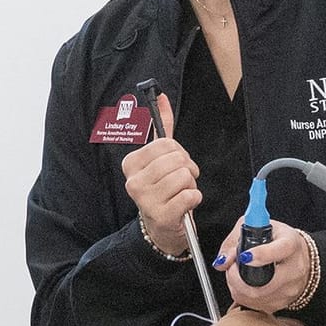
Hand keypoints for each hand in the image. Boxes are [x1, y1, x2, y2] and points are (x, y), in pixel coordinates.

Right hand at [121, 94, 200, 253]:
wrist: (163, 227)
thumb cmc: (164, 190)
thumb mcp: (160, 159)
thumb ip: (162, 127)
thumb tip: (162, 97)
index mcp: (131, 164)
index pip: (166, 144)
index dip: (179, 154)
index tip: (174, 165)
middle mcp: (133, 181)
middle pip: (177, 159)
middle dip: (187, 170)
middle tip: (180, 182)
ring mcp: (145, 200)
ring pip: (185, 176)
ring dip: (190, 185)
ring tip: (180, 193)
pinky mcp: (162, 215)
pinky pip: (191, 195)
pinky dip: (194, 199)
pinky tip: (184, 205)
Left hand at [213, 217, 313, 311]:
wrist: (299, 259)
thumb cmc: (276, 241)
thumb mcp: (256, 230)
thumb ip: (234, 241)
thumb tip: (222, 262)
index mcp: (291, 244)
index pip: (279, 250)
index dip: (261, 255)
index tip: (244, 257)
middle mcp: (295, 268)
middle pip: (265, 283)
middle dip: (238, 277)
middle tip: (231, 267)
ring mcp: (290, 288)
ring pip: (255, 295)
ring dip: (236, 286)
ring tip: (237, 275)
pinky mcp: (283, 302)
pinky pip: (254, 304)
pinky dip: (242, 295)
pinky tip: (243, 284)